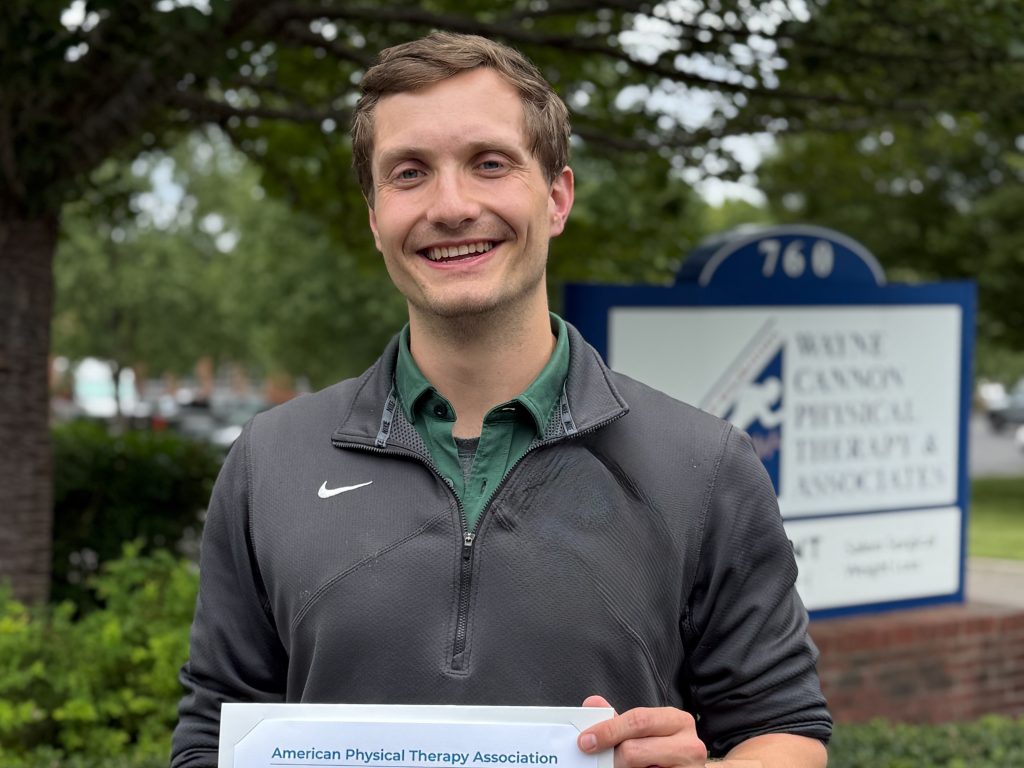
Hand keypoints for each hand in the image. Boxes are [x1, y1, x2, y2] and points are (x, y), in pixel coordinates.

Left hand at [577, 695, 707, 767]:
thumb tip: (592, 704)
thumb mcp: (646, 731)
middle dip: (611, 755)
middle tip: (597, 759)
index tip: (586, 740)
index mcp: (677, 721)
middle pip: (635, 750)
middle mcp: (689, 745)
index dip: (608, 730)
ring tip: (620, 766)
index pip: (638, 720)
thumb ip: (620, 720)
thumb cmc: (667, 751)